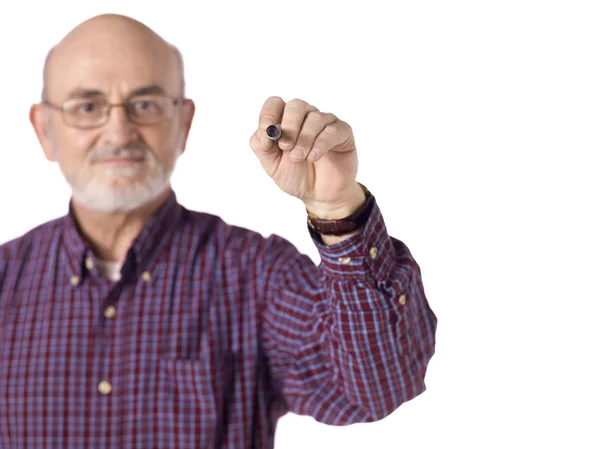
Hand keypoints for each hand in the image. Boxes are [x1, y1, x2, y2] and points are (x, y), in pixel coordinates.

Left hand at [249, 97, 364, 218]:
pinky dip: (320, 145)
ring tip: (298, 158)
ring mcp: (325, 123)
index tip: (268, 132)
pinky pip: (331, 131)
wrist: (319, 195)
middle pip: (296, 106)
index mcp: (285, 121)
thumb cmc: (296, 176)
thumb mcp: (272, 165)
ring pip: (314, 118)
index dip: (269, 114)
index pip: (275, 103)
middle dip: (289, 126)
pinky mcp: (342, 132)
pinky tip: (313, 158)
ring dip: (304, 140)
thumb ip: (262, 146)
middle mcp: (305, 117)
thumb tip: (264, 129)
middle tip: (285, 147)